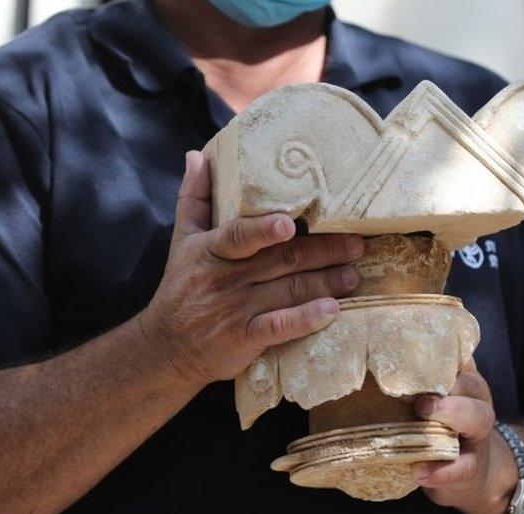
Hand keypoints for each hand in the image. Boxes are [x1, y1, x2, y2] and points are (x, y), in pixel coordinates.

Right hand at [141, 150, 363, 386]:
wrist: (167, 348)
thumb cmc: (181, 288)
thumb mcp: (181, 241)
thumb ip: (194, 197)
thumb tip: (197, 155)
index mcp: (210, 250)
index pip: (237, 236)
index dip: (263, 230)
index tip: (291, 224)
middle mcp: (224, 279)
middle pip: (280, 261)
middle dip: (322, 252)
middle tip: (356, 245)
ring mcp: (235, 311)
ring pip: (288, 291)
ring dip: (326, 282)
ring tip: (353, 274)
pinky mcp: (245, 339)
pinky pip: (280, 328)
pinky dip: (306, 319)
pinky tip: (332, 311)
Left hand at [411, 359, 518, 513]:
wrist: (470, 471)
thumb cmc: (439, 424)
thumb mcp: (432, 399)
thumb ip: (411, 382)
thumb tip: (369, 359)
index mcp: (463, 380)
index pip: (456, 358)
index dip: (435, 356)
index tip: (405, 354)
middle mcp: (476, 400)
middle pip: (469, 383)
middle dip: (444, 383)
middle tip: (416, 387)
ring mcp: (478, 433)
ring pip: (477, 417)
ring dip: (450, 413)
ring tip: (422, 415)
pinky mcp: (473, 466)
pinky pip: (463, 466)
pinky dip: (441, 470)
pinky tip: (419, 471)